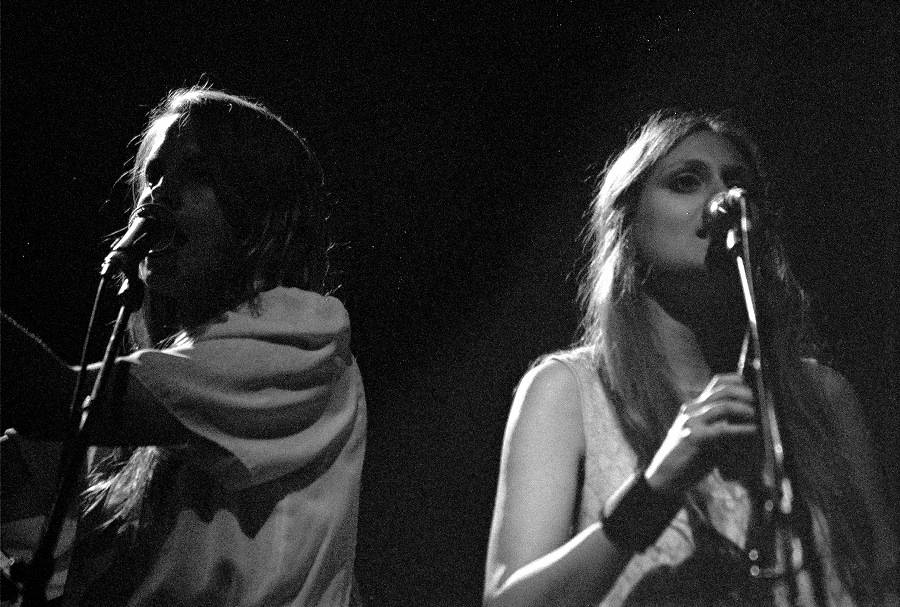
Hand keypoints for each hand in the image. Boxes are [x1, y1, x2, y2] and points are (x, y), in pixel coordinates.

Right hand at [644, 373, 756, 495]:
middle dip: (745, 394)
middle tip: (758, 404)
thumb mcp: (703, 435)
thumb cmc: (688, 458)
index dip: (738, 382)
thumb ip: (719, 425)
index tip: (753, 391)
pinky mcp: (695, 438)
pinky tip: (753, 432)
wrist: (664, 476)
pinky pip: (723, 429)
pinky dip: (742, 429)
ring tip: (756, 417)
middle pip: (723, 390)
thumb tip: (750, 421)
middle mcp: (691, 410)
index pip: (717, 382)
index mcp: (694, 407)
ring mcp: (691, 422)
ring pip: (723, 406)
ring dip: (745, 410)